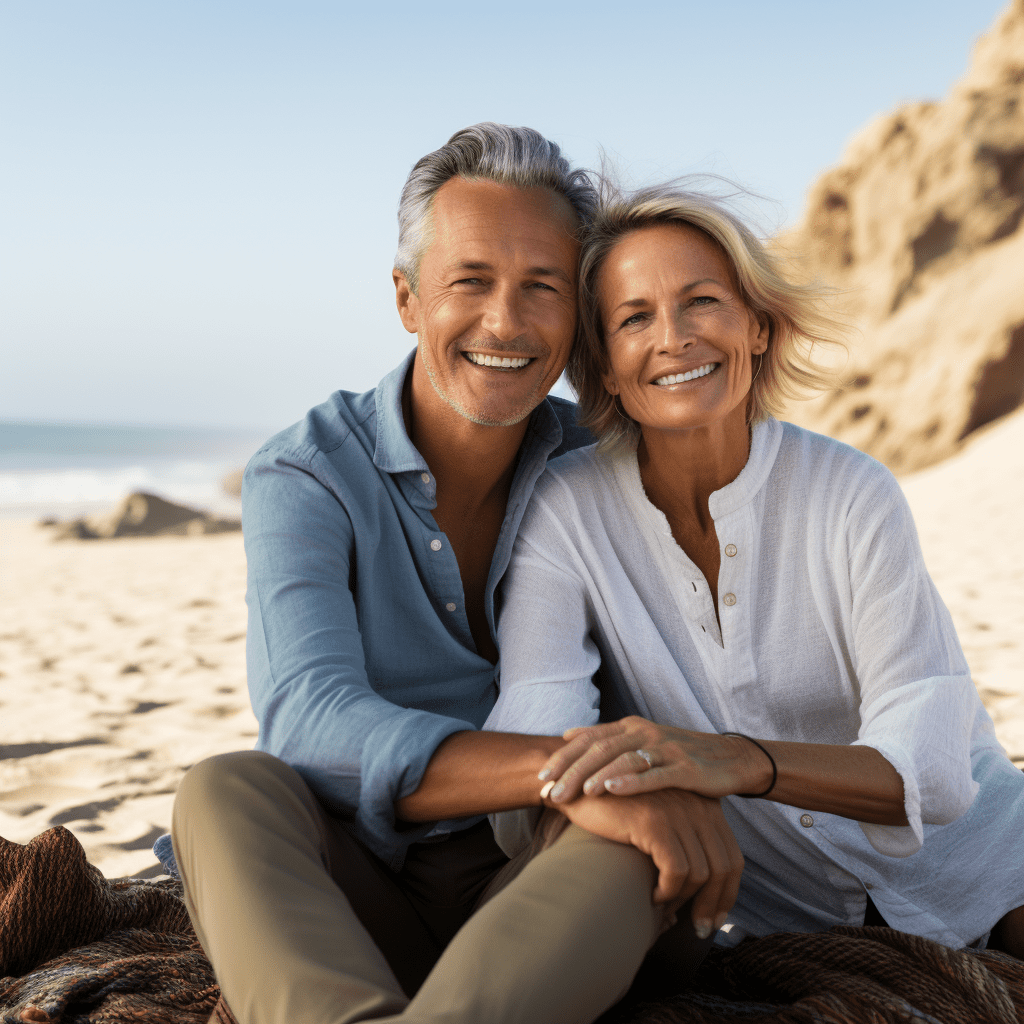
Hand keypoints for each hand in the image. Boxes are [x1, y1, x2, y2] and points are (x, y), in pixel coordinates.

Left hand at [539, 716, 768, 803]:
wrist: (730, 759)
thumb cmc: (678, 755)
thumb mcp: (641, 741)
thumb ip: (606, 739)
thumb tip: (568, 735)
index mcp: (630, 727)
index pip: (588, 740)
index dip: (562, 758)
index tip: (539, 777)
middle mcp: (643, 732)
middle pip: (599, 750)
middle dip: (571, 771)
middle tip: (549, 791)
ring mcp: (664, 748)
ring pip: (622, 760)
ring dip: (595, 777)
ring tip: (575, 793)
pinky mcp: (684, 768)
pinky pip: (653, 775)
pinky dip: (630, 782)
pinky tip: (611, 791)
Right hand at [555, 787, 743, 935]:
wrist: (577, 789)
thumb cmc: (615, 814)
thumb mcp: (657, 826)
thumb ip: (682, 850)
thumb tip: (695, 906)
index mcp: (704, 805)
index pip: (732, 856)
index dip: (728, 892)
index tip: (716, 919)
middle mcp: (697, 805)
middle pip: (724, 866)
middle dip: (714, 904)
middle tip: (701, 930)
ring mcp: (677, 811)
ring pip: (701, 872)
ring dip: (684, 900)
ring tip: (665, 910)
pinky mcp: (655, 821)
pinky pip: (676, 870)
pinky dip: (668, 891)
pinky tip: (651, 896)